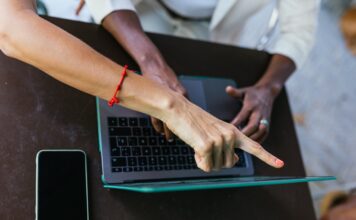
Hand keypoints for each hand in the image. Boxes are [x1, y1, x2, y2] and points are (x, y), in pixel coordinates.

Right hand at [141, 64, 186, 140]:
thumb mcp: (178, 87)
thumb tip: (186, 111)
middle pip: (179, 119)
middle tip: (179, 139)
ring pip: (167, 121)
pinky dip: (158, 126)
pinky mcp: (154, 102)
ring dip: (167, 131)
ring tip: (168, 137)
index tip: (189, 134)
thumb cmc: (166, 76)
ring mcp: (165, 100)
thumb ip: (182, 98)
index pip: (188, 115)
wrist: (155, 67)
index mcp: (183, 95)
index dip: (189, 126)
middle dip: (179, 131)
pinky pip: (156, 118)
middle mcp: (176, 98)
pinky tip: (159, 130)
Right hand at [161, 95, 283, 171]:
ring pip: (216, 167)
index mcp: (234, 131)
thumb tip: (234, 161)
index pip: (255, 146)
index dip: (268, 157)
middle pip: (228, 165)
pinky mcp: (207, 146)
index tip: (281, 165)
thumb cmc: (194, 120)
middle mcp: (231, 136)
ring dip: (205, 161)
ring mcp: (220, 141)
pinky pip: (205, 166)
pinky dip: (198, 161)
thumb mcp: (215, 132)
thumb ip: (228, 146)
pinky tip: (194, 148)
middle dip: (215, 160)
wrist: (179, 109)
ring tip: (198, 143)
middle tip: (204, 146)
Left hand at [226, 85, 275, 142]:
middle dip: (244, 134)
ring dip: (251, 139)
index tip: (227, 130)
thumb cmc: (252, 93)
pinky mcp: (268, 125)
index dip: (236, 123)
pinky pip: (264, 135)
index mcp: (251, 105)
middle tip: (234, 141)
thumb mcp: (243, 91)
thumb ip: (235, 92)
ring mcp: (264, 119)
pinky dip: (257, 141)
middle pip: (253, 126)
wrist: (268, 93)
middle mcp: (259, 113)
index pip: (243, 116)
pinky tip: (248, 146)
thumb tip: (227, 88)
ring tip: (241, 146)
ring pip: (260, 132)